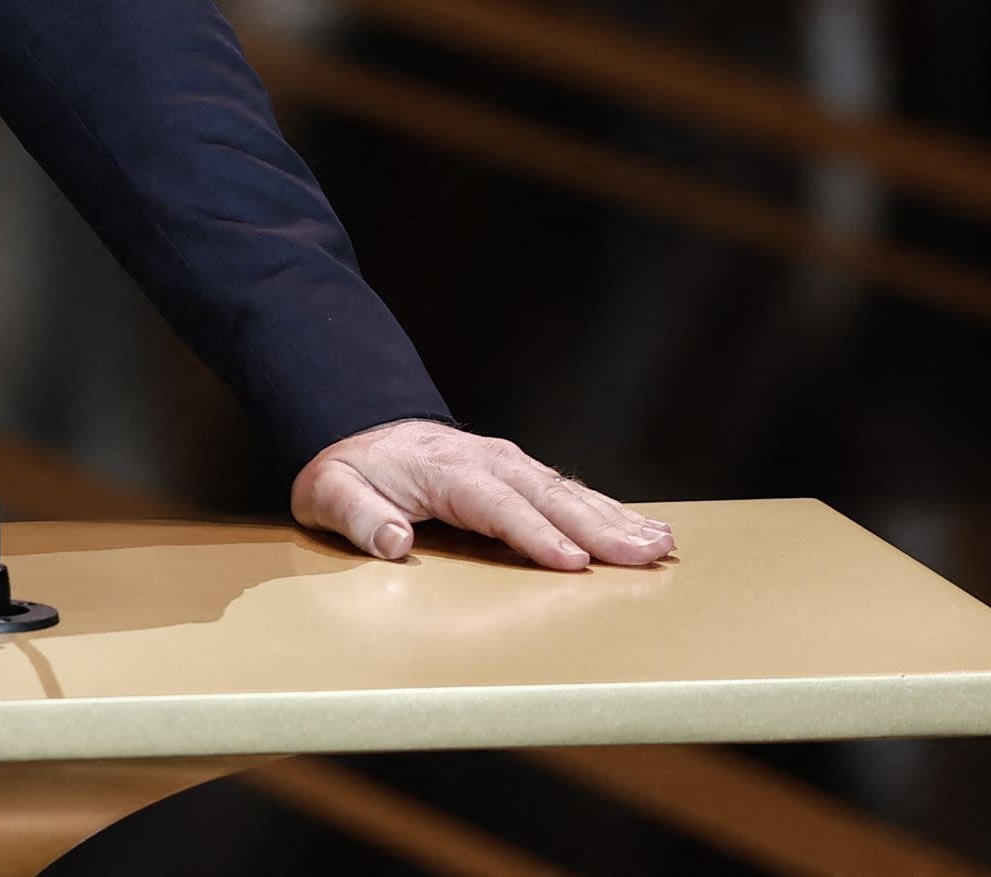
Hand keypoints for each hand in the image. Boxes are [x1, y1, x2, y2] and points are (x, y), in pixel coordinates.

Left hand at [291, 419, 674, 572]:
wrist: (356, 428)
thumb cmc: (347, 472)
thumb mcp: (329, 492)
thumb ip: (357, 516)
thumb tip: (393, 540)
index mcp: (444, 470)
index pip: (496, 505)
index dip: (535, 533)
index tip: (572, 562)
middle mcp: (485, 461)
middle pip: (548, 496)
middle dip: (599, 526)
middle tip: (645, 554)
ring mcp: (507, 463)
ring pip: (569, 492)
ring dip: (616, 518)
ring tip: (661, 543)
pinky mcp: (519, 473)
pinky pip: (569, 491)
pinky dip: (608, 509)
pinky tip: (640, 528)